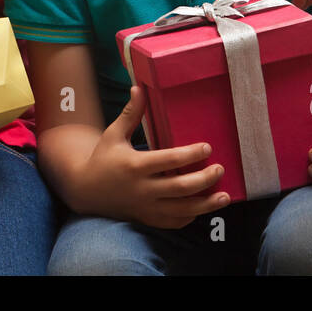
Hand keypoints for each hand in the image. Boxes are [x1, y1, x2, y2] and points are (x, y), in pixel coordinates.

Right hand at [75, 86, 228, 228]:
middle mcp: (142, 189)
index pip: (169, 161)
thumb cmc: (103, 158)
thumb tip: (138, 88)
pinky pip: (173, 222)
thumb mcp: (113, 134)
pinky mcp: (147, 218)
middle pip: (180, 188)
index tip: (208, 147)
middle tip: (220, 169)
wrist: (86, 190)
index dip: (190, 155)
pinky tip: (203, 208)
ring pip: (181, 210)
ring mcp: (145, 207)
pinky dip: (190, 217)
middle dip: (204, 179)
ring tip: (225, 197)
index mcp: (134, 165)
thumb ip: (130, 113)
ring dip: (205, 205)